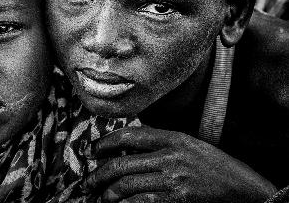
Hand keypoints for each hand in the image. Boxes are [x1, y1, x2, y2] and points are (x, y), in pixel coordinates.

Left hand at [84, 126, 276, 202]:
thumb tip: (127, 146)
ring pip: (126, 186)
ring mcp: (172, 181)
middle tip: (88, 182)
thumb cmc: (215, 166)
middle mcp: (170, 157)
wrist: (244, 190)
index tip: (92, 151)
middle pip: (121, 164)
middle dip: (98, 175)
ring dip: (108, 194)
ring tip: (101, 198)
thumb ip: (161, 141)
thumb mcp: (189, 144)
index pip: (129, 135)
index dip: (105, 142)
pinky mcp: (176, 201)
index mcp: (173, 138)